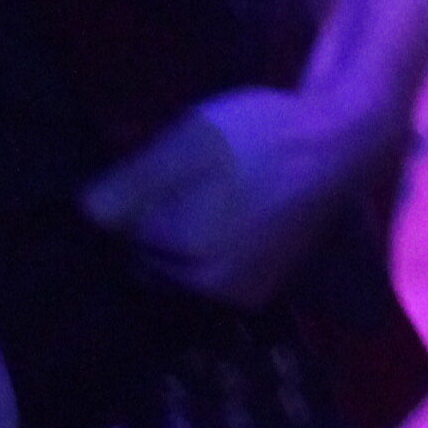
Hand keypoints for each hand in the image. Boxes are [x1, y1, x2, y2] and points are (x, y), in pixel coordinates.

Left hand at [81, 86, 391, 306]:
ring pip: (183, 264)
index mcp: (184, 255)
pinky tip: (229, 209)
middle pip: (151, 255)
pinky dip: (212, 244)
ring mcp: (242, 291)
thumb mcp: (186, 145)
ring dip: (180, 233)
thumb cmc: (260, 136)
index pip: (122, 235)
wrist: (343, 141)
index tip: (146, 166)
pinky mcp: (267, 284)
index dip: (128, 198)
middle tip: (174, 175)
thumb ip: (129, 185)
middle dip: (152, 221)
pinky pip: (215, 269)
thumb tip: (83, 216)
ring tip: (203, 189)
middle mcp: (209, 288)